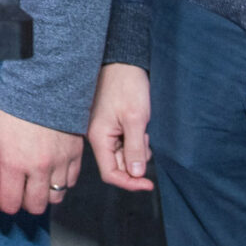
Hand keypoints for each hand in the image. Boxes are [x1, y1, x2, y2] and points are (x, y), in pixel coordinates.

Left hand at [0, 103, 86, 216]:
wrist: (42, 83)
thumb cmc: (13, 104)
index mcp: (14, 163)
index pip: (11, 203)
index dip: (6, 205)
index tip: (5, 198)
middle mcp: (38, 167)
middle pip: (36, 206)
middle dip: (25, 203)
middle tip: (21, 190)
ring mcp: (59, 162)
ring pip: (55, 197)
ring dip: (45, 193)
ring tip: (37, 179)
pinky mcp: (75, 155)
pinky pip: (71, 182)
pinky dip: (61, 181)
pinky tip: (52, 170)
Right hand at [87, 65, 154, 191]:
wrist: (122, 62)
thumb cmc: (127, 86)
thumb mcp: (136, 119)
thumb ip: (135, 149)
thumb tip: (137, 175)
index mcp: (98, 138)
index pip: (110, 173)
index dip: (130, 182)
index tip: (148, 183)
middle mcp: (97, 137)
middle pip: (116, 166)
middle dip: (135, 162)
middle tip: (147, 144)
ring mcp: (104, 131)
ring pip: (121, 155)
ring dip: (136, 151)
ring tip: (144, 131)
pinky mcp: (110, 125)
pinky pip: (122, 143)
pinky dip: (134, 141)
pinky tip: (141, 127)